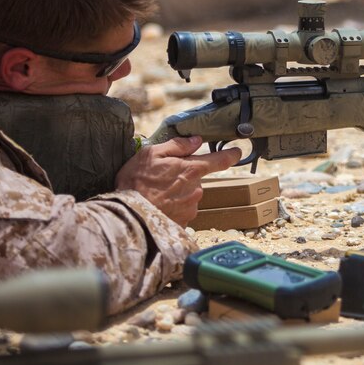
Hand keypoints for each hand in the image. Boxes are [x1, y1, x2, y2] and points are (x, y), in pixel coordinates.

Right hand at [115, 136, 241, 226]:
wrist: (126, 215)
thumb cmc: (135, 182)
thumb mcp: (151, 154)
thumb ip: (177, 146)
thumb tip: (196, 141)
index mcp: (192, 169)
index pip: (221, 160)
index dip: (231, 155)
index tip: (237, 152)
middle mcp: (197, 189)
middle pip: (197, 179)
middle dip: (184, 177)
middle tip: (161, 179)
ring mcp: (191, 208)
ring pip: (189, 195)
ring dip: (177, 193)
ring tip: (155, 195)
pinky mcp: (184, 223)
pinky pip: (182, 211)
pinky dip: (172, 208)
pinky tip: (157, 207)